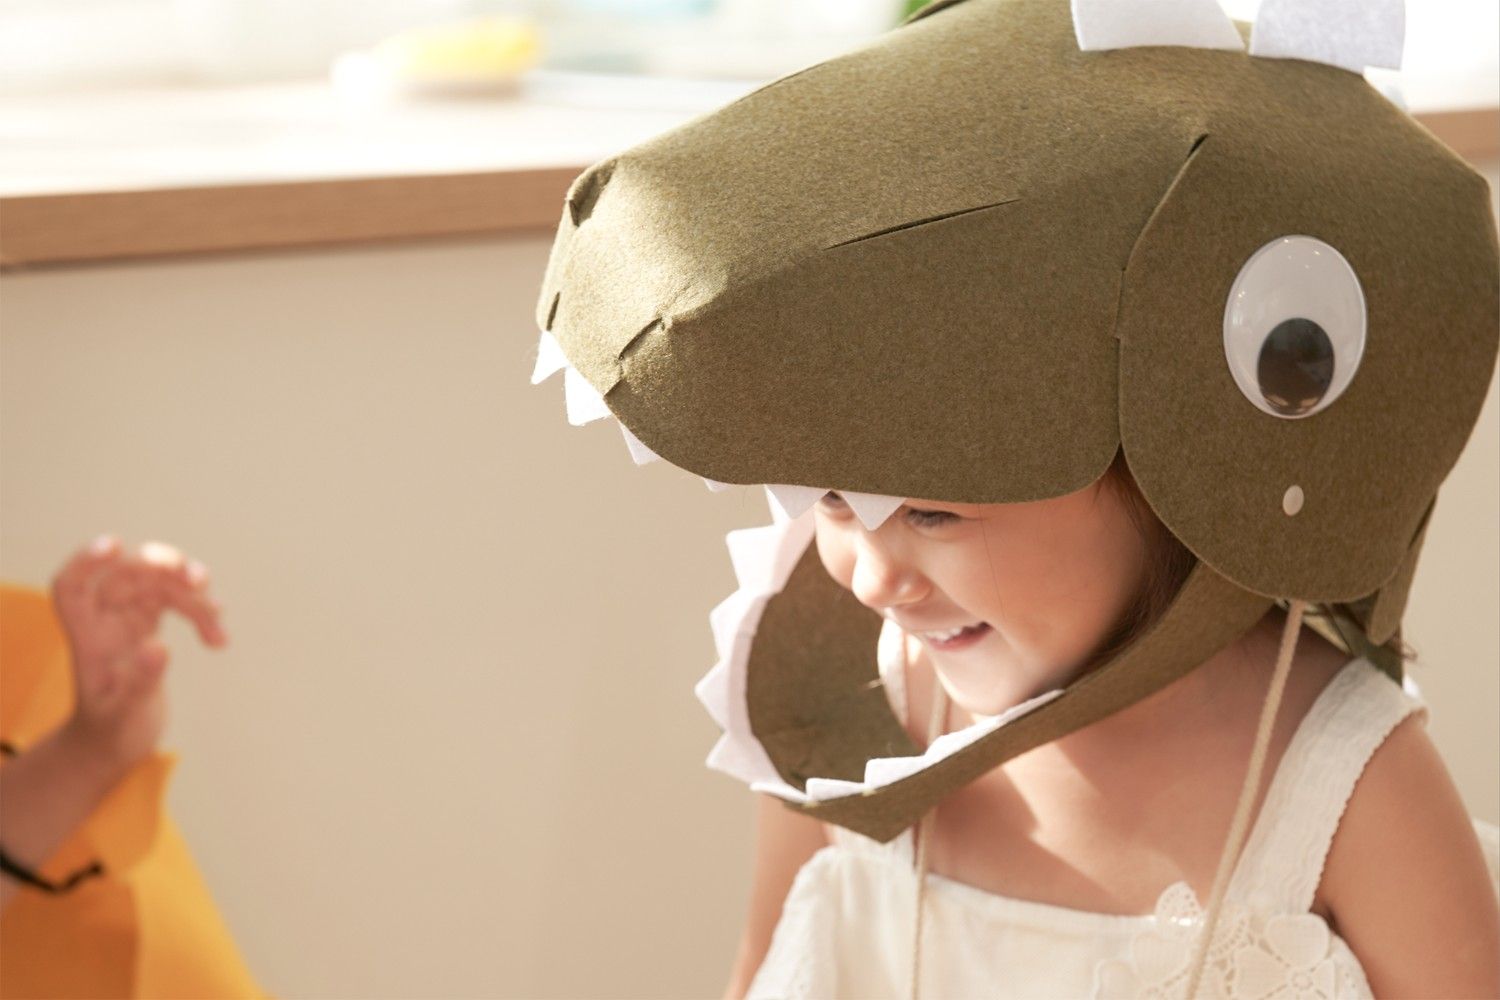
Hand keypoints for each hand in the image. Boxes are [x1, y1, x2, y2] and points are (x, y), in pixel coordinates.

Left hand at [48, 536, 227, 772]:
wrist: (116, 745)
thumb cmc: (111, 732)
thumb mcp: (125, 714)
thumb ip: (140, 681)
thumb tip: (159, 646)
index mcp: (86, 637)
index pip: (72, 587)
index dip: (86, 561)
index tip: (115, 546)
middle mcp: (103, 622)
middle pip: (126, 575)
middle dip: (161, 567)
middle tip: (196, 578)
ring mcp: (126, 621)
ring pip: (158, 584)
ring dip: (192, 590)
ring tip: (218, 614)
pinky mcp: (148, 626)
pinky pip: (176, 602)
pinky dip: (201, 613)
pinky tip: (219, 639)